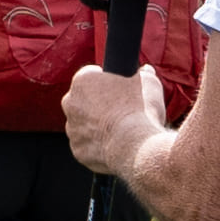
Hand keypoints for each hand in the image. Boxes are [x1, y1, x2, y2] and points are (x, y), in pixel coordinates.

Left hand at [58, 41, 156, 183]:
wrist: (136, 147)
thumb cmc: (141, 111)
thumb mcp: (149, 84)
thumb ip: (144, 74)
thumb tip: (145, 70)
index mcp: (82, 81)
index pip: (92, 74)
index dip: (107, 80)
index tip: (119, 88)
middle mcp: (70, 102)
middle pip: (83, 99)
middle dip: (97, 102)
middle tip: (119, 109)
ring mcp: (71, 128)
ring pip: (82, 123)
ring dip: (95, 124)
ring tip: (119, 129)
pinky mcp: (77, 149)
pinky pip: (86, 144)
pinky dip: (97, 144)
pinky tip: (113, 144)